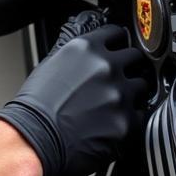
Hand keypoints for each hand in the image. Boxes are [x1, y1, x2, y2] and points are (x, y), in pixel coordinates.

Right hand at [0, 11, 149, 175]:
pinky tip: (114, 122)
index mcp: (87, 48)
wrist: (33, 141)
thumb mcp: (52, 65)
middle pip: (135, 57)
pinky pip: (141, 114)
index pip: (116, 34)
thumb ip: (78, 55)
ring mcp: (120, 93)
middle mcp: (107, 66)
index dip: (116, 43)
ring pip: (141, 85)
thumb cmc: (36, 109)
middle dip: (128, 67)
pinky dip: (131, 118)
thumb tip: (91, 54)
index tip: (117, 49)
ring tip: (115, 105)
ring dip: (132, 93)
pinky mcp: (127, 121)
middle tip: (118, 80)